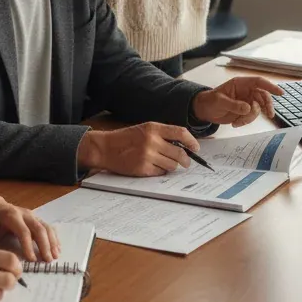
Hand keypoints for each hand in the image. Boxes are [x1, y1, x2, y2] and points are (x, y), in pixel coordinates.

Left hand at [0, 202, 59, 262]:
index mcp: (11, 216)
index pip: (23, 232)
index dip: (29, 246)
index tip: (32, 260)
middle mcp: (24, 214)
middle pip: (39, 229)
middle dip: (45, 245)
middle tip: (48, 260)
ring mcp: (32, 215)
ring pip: (46, 227)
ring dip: (52, 241)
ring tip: (56, 255)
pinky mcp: (35, 218)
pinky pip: (47, 226)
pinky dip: (54, 237)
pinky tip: (57, 247)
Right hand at [78, 122, 201, 176]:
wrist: (105, 148)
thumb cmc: (126, 138)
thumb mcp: (144, 129)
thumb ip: (162, 134)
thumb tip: (184, 146)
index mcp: (153, 128)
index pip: (180, 133)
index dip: (192, 142)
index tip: (195, 148)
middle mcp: (151, 141)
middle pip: (179, 153)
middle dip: (185, 160)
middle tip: (186, 162)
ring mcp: (147, 156)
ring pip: (172, 165)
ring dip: (171, 166)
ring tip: (164, 163)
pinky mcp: (143, 169)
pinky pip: (161, 173)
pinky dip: (160, 171)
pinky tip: (153, 167)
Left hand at [192, 76, 283, 126]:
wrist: (204, 111)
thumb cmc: (210, 101)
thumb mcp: (220, 102)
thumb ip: (234, 105)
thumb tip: (248, 108)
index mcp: (240, 84)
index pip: (258, 82)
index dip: (270, 86)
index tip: (280, 93)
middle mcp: (246, 92)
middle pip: (263, 96)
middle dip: (267, 105)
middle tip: (269, 114)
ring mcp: (246, 102)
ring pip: (258, 109)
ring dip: (251, 117)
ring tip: (238, 122)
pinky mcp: (245, 112)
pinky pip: (252, 117)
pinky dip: (246, 122)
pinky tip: (235, 123)